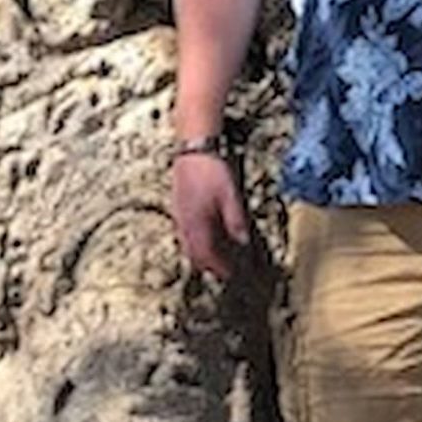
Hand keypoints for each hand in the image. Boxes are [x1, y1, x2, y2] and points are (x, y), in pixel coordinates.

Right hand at [171, 152, 249, 279]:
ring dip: (200, 254)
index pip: (207, 255)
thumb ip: (235, 221)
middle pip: (194, 254)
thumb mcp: (231, 195)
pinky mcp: (178, 206)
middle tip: (223, 270)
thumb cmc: (213, 170)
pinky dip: (194, 241)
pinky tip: (204, 236)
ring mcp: (178, 214)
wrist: (193, 147)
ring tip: (214, 257)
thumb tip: (243, 244)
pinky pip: (184, 233)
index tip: (231, 274)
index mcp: (198, 224)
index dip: (219, 267)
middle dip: (208, 264)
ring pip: (187, 244)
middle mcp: (185, 223)